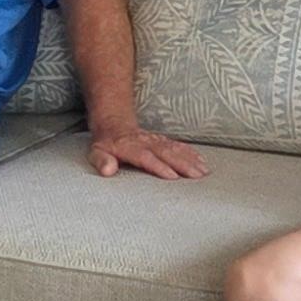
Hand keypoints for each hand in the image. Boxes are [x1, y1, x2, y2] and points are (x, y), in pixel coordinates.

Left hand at [89, 123, 208, 180]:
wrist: (114, 125)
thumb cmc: (106, 144)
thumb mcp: (97, 153)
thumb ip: (102, 161)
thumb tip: (108, 170)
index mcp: (129, 147)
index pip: (146, 157)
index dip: (159, 166)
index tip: (172, 176)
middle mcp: (146, 143)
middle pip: (166, 153)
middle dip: (183, 164)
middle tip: (196, 175)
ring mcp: (156, 141)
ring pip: (175, 149)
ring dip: (190, 160)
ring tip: (203, 171)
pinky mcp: (162, 141)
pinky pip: (178, 146)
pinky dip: (191, 153)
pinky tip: (201, 161)